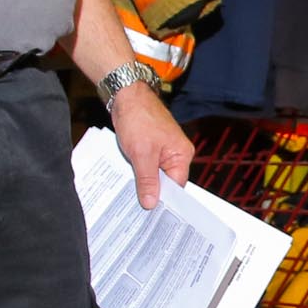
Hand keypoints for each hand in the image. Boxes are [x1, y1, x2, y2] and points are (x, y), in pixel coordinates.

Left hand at [111, 80, 193, 210]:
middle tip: (137, 208)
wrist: (126, 94)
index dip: (163, 199)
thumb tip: (151, 204)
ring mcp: (164, 148)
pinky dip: (138, 170)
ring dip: (142, 180)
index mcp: (182, 155)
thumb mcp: (141, 154)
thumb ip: (147, 180)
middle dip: (151, 191)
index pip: (176, 186)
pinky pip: (147, 164)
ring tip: (131, 194)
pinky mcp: (152, 144)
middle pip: (166, 181)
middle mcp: (177, 153)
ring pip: (154, 173)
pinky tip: (128, 177)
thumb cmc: (138, 118)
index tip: (151, 213)